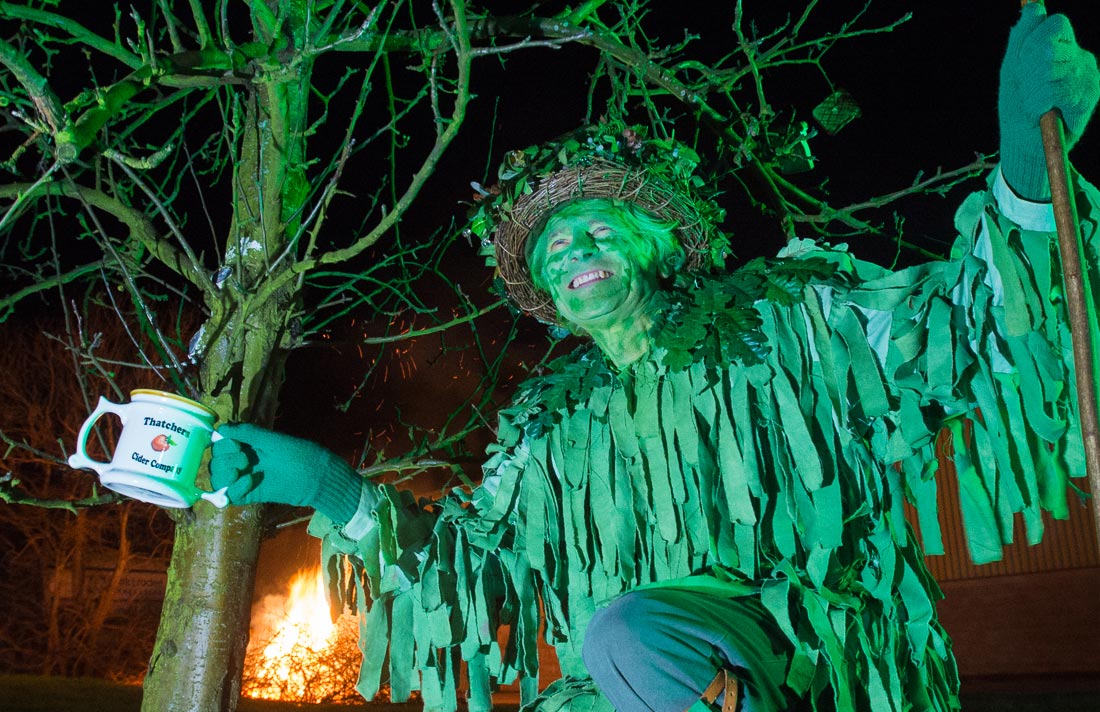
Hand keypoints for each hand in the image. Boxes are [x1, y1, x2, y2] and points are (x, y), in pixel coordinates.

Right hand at [210, 423, 362, 524]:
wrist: (316, 477)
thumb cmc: (298, 454)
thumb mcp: (272, 440)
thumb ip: (248, 433)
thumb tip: (220, 429)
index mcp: (248, 445)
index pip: (219, 445)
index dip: (221, 445)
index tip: (236, 444)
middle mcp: (243, 461)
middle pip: (216, 462)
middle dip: (224, 459)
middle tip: (244, 459)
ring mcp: (245, 478)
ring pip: (219, 479)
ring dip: (224, 475)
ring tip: (241, 471)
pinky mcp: (251, 494)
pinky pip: (229, 496)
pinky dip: (234, 489)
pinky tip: (249, 482)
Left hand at [999, 3, 1098, 199]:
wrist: (1022, 143)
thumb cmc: (1018, 106)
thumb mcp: (1013, 69)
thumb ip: (1021, 38)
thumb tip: (1033, 7)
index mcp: (1064, 48)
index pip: (1054, 24)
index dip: (1030, 45)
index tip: (1022, 67)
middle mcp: (1081, 59)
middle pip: (1047, 45)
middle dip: (1026, 70)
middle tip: (1028, 91)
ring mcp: (1088, 78)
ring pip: (1048, 68)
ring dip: (1030, 91)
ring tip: (1033, 104)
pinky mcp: (1088, 98)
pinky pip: (1054, 90)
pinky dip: (1037, 103)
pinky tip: (1041, 113)